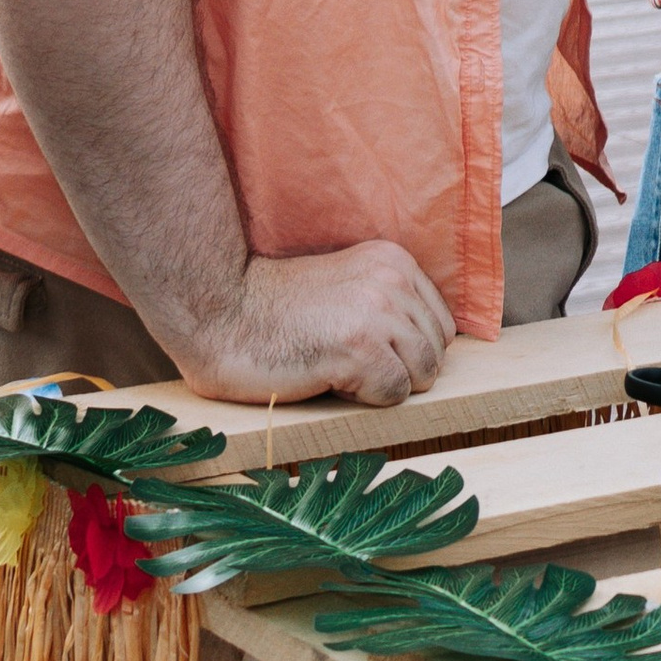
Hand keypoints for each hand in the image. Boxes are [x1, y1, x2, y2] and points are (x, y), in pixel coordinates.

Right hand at [162, 241, 457, 405]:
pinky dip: (367, 400)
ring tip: (338, 369)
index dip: (407, 350)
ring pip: (422, 374)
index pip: (439, 325)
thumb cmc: (278, 312)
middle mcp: (394, 280)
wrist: (221, 313)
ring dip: (383, 385)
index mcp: (394, 260)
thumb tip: (432, 354)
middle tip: (346, 363)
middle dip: (398, 370)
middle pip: (435, 351)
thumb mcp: (349, 288)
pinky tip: (329, 379)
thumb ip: (390, 305)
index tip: (364, 351)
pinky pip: (394, 394)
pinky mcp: (360, 349)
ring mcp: (379, 313)